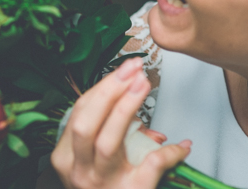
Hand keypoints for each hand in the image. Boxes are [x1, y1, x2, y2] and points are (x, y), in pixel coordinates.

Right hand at [51, 58, 190, 187]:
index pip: (79, 112)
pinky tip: (182, 144)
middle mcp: (79, 172)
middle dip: (110, 91)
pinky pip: (150, 168)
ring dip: (127, 108)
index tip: (124, 69)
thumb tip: (141, 121)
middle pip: (87, 123)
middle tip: (133, 70)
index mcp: (65, 159)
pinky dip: (168, 153)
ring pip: (109, 141)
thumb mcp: (93, 166)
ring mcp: (102, 185)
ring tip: (144, 85)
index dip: (102, 87)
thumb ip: (108, 137)